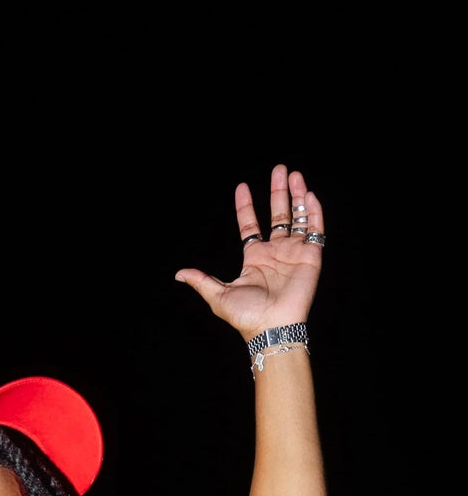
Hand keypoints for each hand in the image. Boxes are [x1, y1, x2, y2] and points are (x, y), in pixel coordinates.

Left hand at [175, 162, 324, 338]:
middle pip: (278, 214)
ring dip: (297, 195)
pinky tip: (308, 194)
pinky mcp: (311, 256)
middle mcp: (275, 252)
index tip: (242, 187)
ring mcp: (294, 252)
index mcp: (254, 258)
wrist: (272, 327)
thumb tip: (179, 273)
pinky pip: (315, 229)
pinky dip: (313, 212)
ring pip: (297, 217)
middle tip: (279, 168)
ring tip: (294, 174)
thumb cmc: (246, 315)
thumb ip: (201, 280)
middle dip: (278, 191)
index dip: (246, 206)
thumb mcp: (218, 295)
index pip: (250, 225)